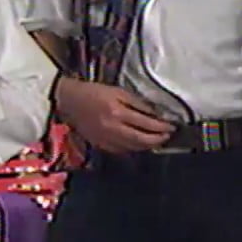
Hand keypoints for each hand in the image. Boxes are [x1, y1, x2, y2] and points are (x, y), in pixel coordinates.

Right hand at [53, 78, 174, 152]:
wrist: (69, 102)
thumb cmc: (93, 92)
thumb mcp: (117, 91)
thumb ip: (136, 103)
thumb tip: (155, 114)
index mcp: (117, 112)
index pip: (145, 123)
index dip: (161, 126)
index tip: (171, 126)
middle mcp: (112, 129)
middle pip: (141, 140)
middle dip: (158, 139)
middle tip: (168, 136)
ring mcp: (106, 139)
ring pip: (133, 148)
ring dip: (148, 145)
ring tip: (157, 140)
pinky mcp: (101, 145)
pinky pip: (122, 150)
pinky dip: (134, 148)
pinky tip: (140, 144)